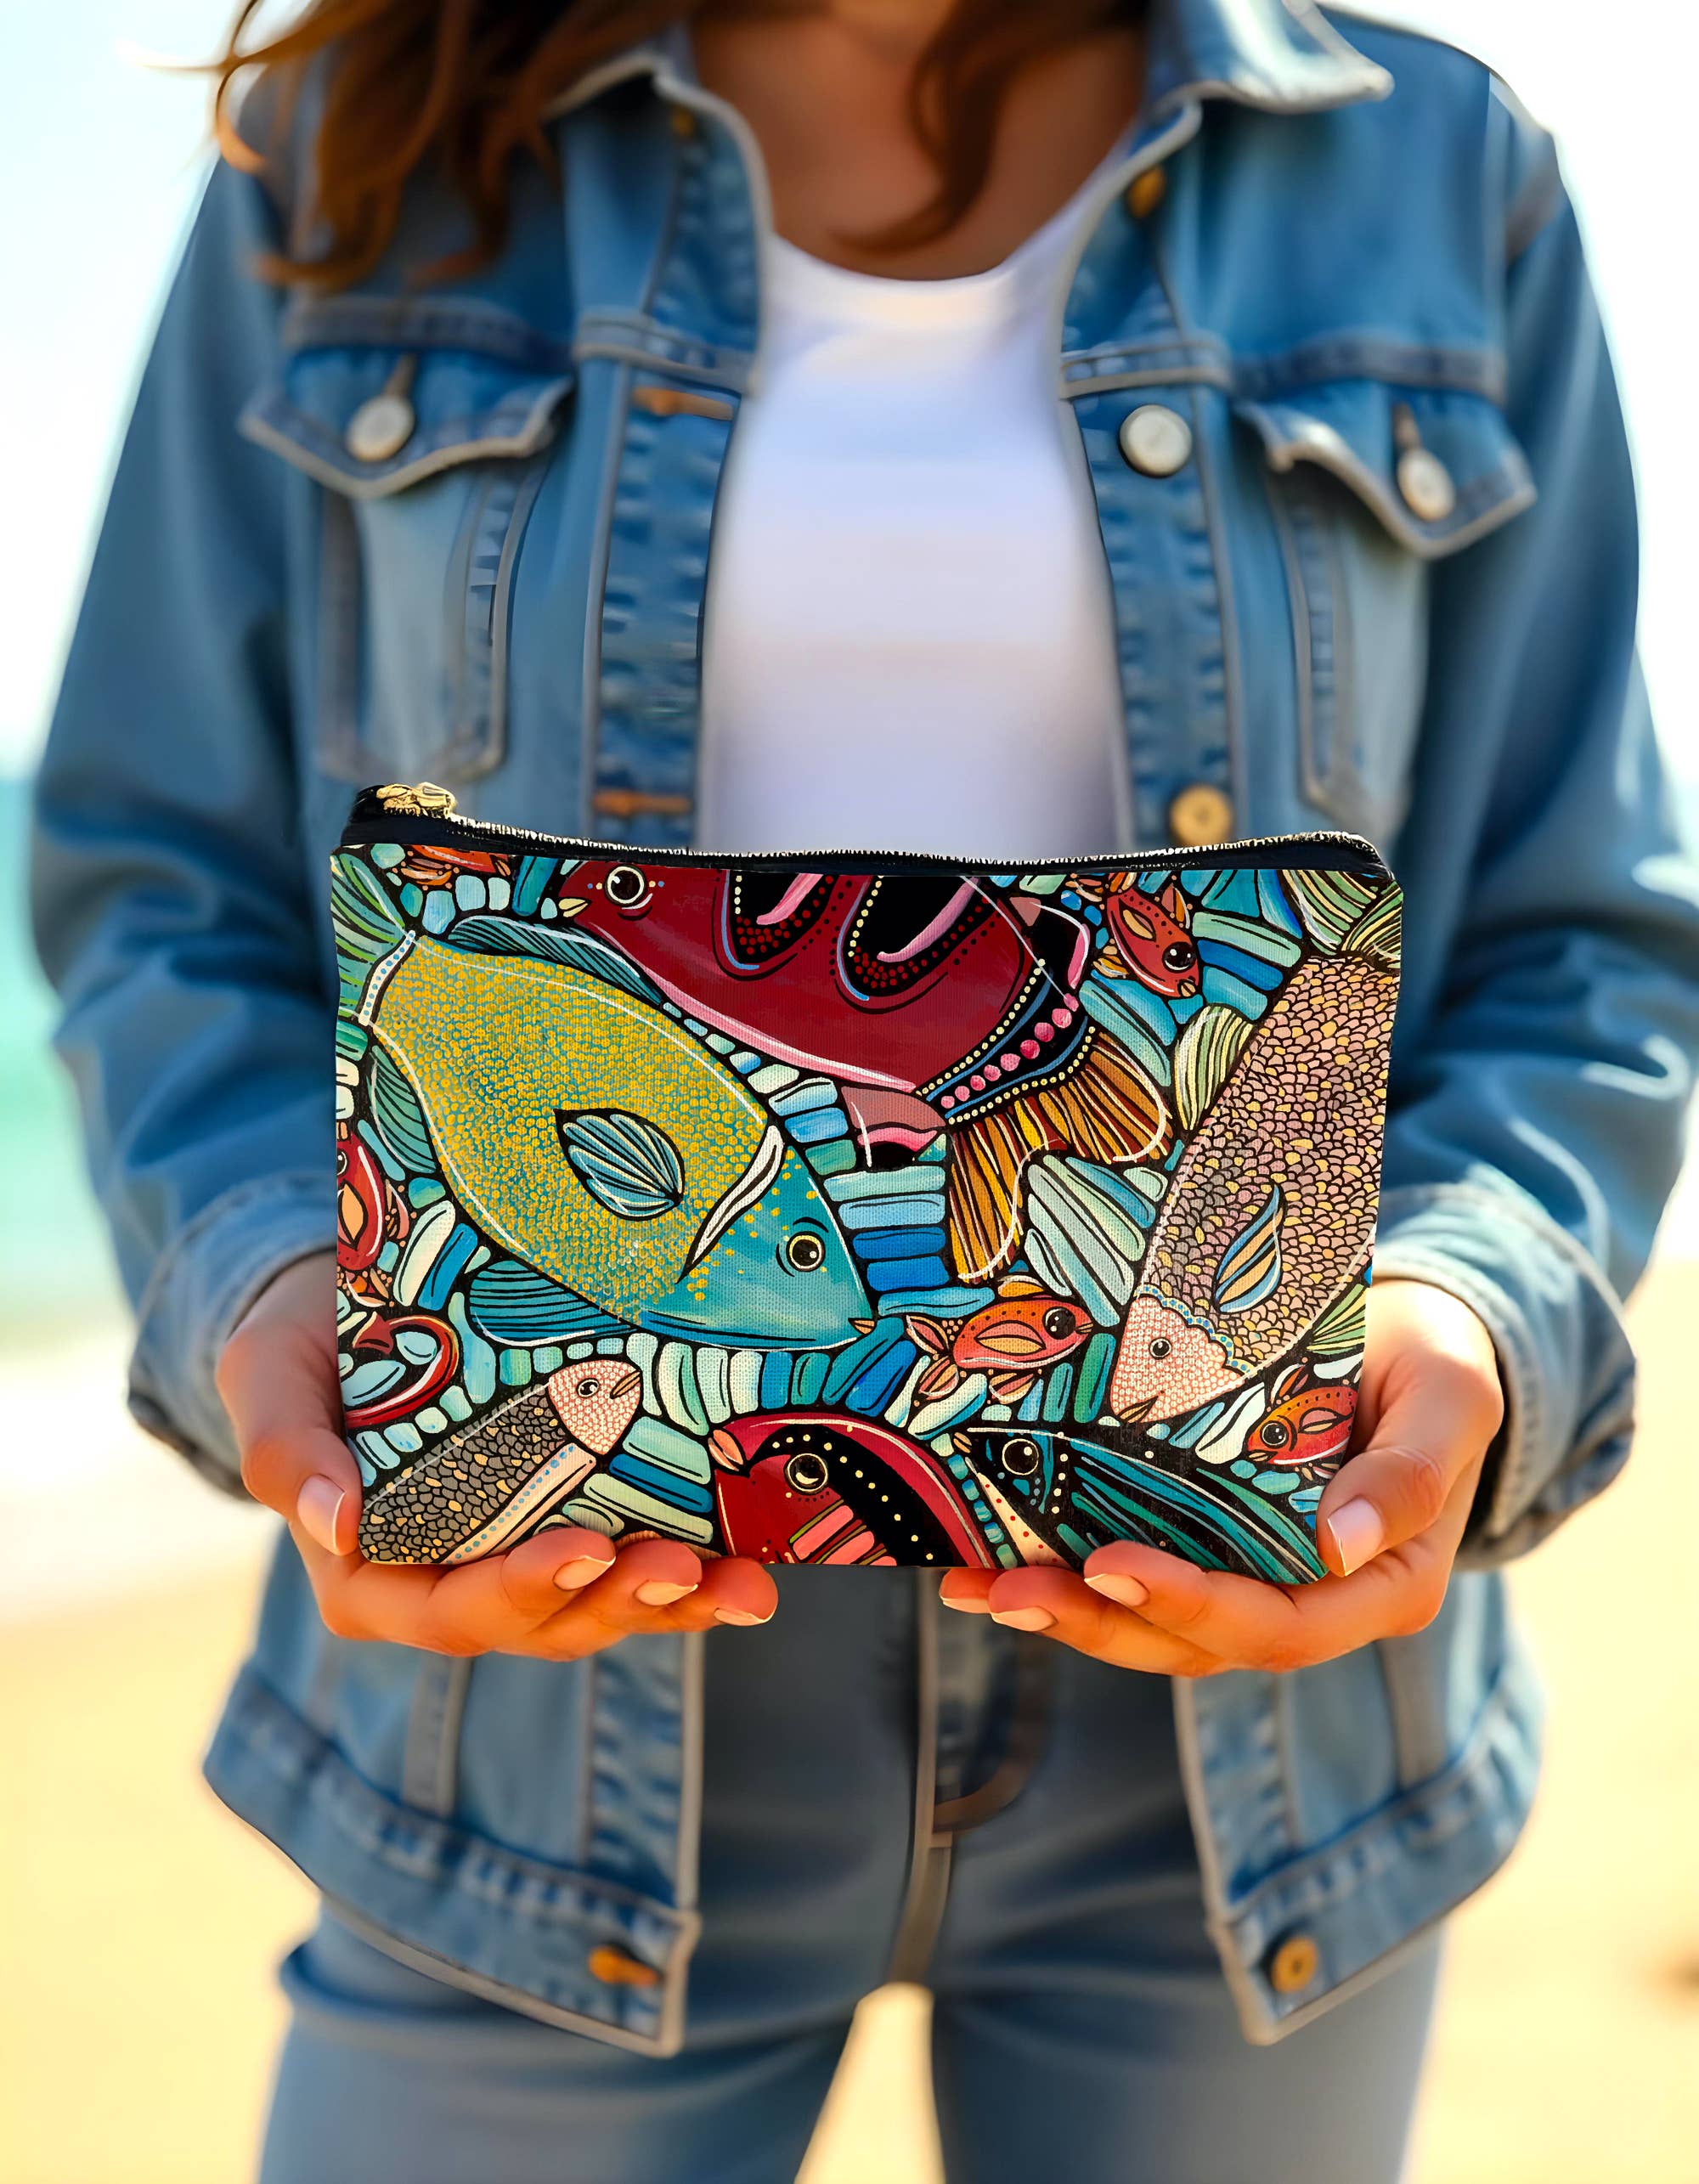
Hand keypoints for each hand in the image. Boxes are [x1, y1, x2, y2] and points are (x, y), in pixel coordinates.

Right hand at [216, 1252, 777, 1654]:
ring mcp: (519, 1561)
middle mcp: (448, 1586)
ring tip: (739, 1583)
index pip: (447, 1609)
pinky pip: (634, 1568)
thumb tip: (337, 1523)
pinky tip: (755, 1570)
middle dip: (613, 1602)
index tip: (583, 1550)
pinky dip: (696, 1577)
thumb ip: (281, 1447)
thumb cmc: (301, 1340)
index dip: (518, 1590)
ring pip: (600, 1608)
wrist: (350, 1303)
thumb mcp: (265, 1372)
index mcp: (368, 1572)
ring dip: (673, 1602)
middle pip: (541, 1621)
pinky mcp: (575, 1527)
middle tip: (680, 1566)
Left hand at [937, 1279, 1502, 1674]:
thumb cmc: (1438, 1362)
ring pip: (1157, 1627)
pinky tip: (988, 1562)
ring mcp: (1260, 1582)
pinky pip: (1139, 1582)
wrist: (1416, 1339)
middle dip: (1102, 1621)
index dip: (1195, 1604)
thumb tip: (1340, 1546)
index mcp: (1386, 1584)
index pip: (1284, 1625)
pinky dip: (1067, 1578)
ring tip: (977, 1587)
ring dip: (1066, 1614)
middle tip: (1011, 1588)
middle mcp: (1319, 1602)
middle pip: (1202, 1642)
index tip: (1112, 1566)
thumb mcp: (1453, 1397)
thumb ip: (1413, 1472)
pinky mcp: (1213, 1551)